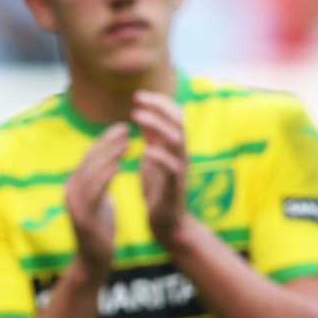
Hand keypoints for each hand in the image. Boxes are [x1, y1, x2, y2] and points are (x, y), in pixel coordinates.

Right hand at [65, 123, 126, 280]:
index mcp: (73, 186)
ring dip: (109, 154)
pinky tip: (120, 164)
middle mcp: (70, 191)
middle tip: (125, 128)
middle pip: (89, 160)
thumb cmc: (99, 231)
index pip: (89, 157)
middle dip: (107, 142)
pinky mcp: (83, 216)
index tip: (121, 127)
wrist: (93, 261)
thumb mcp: (98, 202)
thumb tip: (107, 165)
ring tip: (126, 141)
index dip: (105, 140)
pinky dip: (107, 175)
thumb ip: (99, 184)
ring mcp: (74, 204)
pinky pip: (95, 191)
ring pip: (91, 172)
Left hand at [132, 91, 189, 248]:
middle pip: (179, 122)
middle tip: (137, 99)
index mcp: (174, 147)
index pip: (175, 116)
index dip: (159, 103)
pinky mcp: (175, 187)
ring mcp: (180, 170)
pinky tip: (145, 149)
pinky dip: (160, 156)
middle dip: (160, 107)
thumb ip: (152, 138)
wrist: (167, 222)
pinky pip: (172, 168)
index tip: (138, 95)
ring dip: (158, 125)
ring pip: (177, 141)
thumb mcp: (153, 157)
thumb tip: (144, 115)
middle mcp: (181, 155)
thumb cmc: (159, 188)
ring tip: (136, 116)